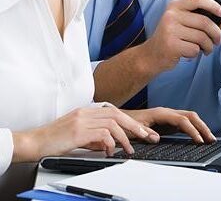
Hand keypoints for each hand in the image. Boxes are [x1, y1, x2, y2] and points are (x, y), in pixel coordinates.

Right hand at [12, 104, 158, 162]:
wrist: (34, 141)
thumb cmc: (54, 139)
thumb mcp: (78, 136)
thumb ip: (94, 137)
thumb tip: (109, 144)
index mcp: (87, 111)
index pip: (113, 112)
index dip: (128, 120)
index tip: (139, 130)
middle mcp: (86, 112)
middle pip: (117, 114)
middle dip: (133, 125)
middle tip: (144, 135)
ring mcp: (83, 120)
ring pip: (112, 123)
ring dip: (124, 137)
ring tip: (129, 149)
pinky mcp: (78, 131)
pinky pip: (102, 134)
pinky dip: (110, 143)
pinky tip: (110, 151)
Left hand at [125, 107, 215, 142]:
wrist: (122, 118)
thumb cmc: (128, 123)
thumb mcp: (134, 129)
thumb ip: (145, 133)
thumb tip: (157, 138)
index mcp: (161, 113)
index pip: (182, 120)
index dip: (192, 130)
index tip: (199, 140)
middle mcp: (168, 112)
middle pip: (190, 116)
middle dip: (202, 126)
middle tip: (211, 139)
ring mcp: (169, 116)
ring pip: (190, 118)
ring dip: (201, 126)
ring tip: (210, 138)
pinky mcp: (169, 121)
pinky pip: (186, 123)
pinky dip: (195, 128)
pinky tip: (199, 136)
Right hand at [142, 0, 220, 71]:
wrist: (151, 55)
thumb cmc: (171, 37)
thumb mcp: (184, 24)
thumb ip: (203, 20)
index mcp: (175, 6)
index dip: (212, 5)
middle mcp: (171, 15)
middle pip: (204, 22)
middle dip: (216, 33)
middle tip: (218, 40)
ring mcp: (170, 30)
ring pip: (202, 37)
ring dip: (208, 46)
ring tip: (206, 49)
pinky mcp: (170, 45)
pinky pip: (194, 49)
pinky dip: (197, 53)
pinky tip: (192, 53)